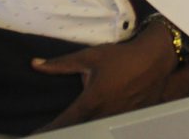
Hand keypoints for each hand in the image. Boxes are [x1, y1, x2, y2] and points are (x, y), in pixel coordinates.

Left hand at [30, 19, 177, 130]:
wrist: (154, 59)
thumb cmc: (120, 57)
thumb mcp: (89, 56)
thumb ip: (61, 64)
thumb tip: (35, 64)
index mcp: (90, 102)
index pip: (63, 123)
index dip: (47, 131)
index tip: (34, 134)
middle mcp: (103, 115)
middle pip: (79, 131)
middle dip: (66, 131)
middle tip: (54, 129)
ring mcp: (118, 120)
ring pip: (96, 130)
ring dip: (84, 128)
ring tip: (75, 125)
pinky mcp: (129, 120)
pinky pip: (111, 127)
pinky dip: (101, 127)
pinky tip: (97, 122)